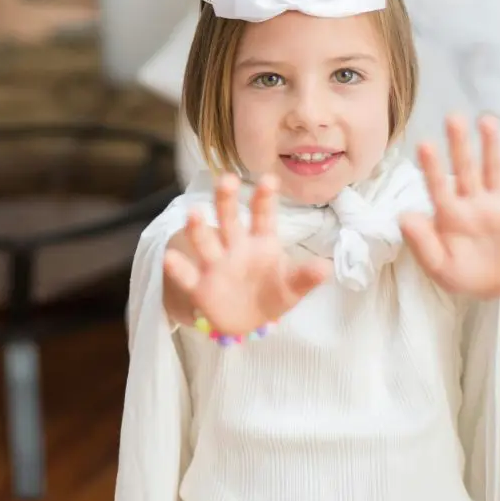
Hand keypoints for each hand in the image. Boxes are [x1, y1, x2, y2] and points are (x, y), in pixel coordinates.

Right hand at [162, 173, 328, 335]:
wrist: (248, 321)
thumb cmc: (273, 293)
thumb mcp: (293, 287)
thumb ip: (306, 277)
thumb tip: (327, 268)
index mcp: (261, 242)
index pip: (263, 216)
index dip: (264, 198)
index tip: (268, 179)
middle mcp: (236, 247)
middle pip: (229, 219)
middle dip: (226, 200)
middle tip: (226, 179)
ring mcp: (216, 264)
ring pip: (206, 241)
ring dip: (198, 228)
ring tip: (194, 213)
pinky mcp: (200, 286)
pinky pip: (188, 275)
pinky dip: (179, 268)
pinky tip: (171, 257)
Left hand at [400, 114, 499, 298]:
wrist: (492, 287)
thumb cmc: (459, 274)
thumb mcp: (438, 266)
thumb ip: (421, 243)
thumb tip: (403, 217)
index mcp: (450, 214)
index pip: (438, 186)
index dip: (432, 167)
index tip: (424, 144)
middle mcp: (473, 202)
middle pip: (465, 168)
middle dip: (459, 144)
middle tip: (453, 117)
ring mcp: (499, 204)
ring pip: (494, 169)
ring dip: (492, 146)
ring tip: (487, 121)